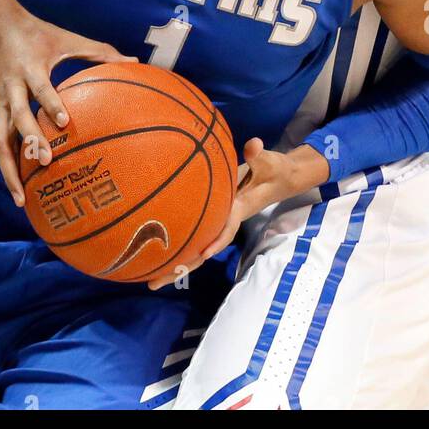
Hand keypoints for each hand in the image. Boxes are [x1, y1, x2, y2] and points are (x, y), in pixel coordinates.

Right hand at [0, 13, 136, 206]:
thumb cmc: (40, 34)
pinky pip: (0, 144)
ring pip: (0, 141)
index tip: (65, 122)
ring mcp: (1, 103)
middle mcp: (12, 89)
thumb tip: (136, 62)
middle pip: (17, 119)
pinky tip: (19, 191)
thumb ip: (101, 52)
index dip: (51, 104)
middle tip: (47, 162)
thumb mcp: (68, 39)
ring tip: (21, 199)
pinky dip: (7, 168)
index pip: (41, 89)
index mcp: (30, 69)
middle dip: (31, 141)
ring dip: (9, 170)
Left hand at [148, 139, 328, 289]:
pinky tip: (158, 256)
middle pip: (202, 251)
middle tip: (154, 284)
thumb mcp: (268, 161)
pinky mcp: (213, 217)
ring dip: (175, 266)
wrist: (279, 177)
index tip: (203, 255)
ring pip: (195, 249)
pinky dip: (179, 248)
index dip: (216, 241)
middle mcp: (225, 220)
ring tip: (149, 281)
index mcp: (237, 210)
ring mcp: (218, 221)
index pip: (226, 229)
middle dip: (181, 268)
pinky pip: (194, 237)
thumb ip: (258, 155)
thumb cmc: (272, 169)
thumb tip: (253, 144)